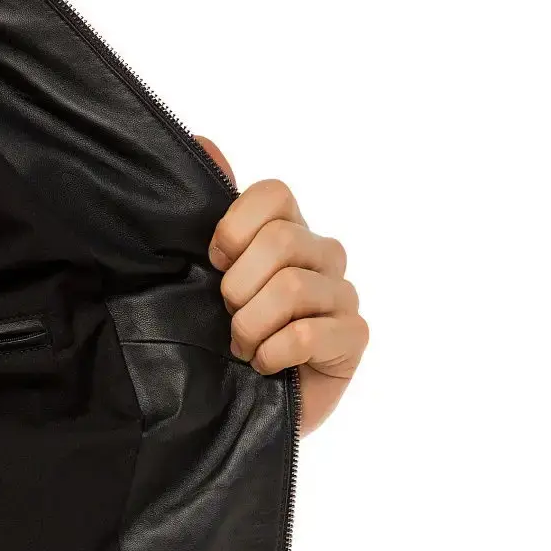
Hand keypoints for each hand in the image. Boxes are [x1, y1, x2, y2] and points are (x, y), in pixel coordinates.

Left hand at [194, 136, 367, 436]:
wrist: (229, 409)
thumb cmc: (213, 340)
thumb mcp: (196, 274)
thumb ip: (203, 210)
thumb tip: (203, 142)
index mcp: (285, 230)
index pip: (274, 194)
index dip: (233, 230)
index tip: (212, 265)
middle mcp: (321, 254)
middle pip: (282, 241)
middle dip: (238, 289)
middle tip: (227, 318)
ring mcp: (342, 296)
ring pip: (294, 287)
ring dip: (251, 327)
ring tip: (241, 349)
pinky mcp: (354, 337)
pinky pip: (313, 332)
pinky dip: (275, 353)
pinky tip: (265, 367)